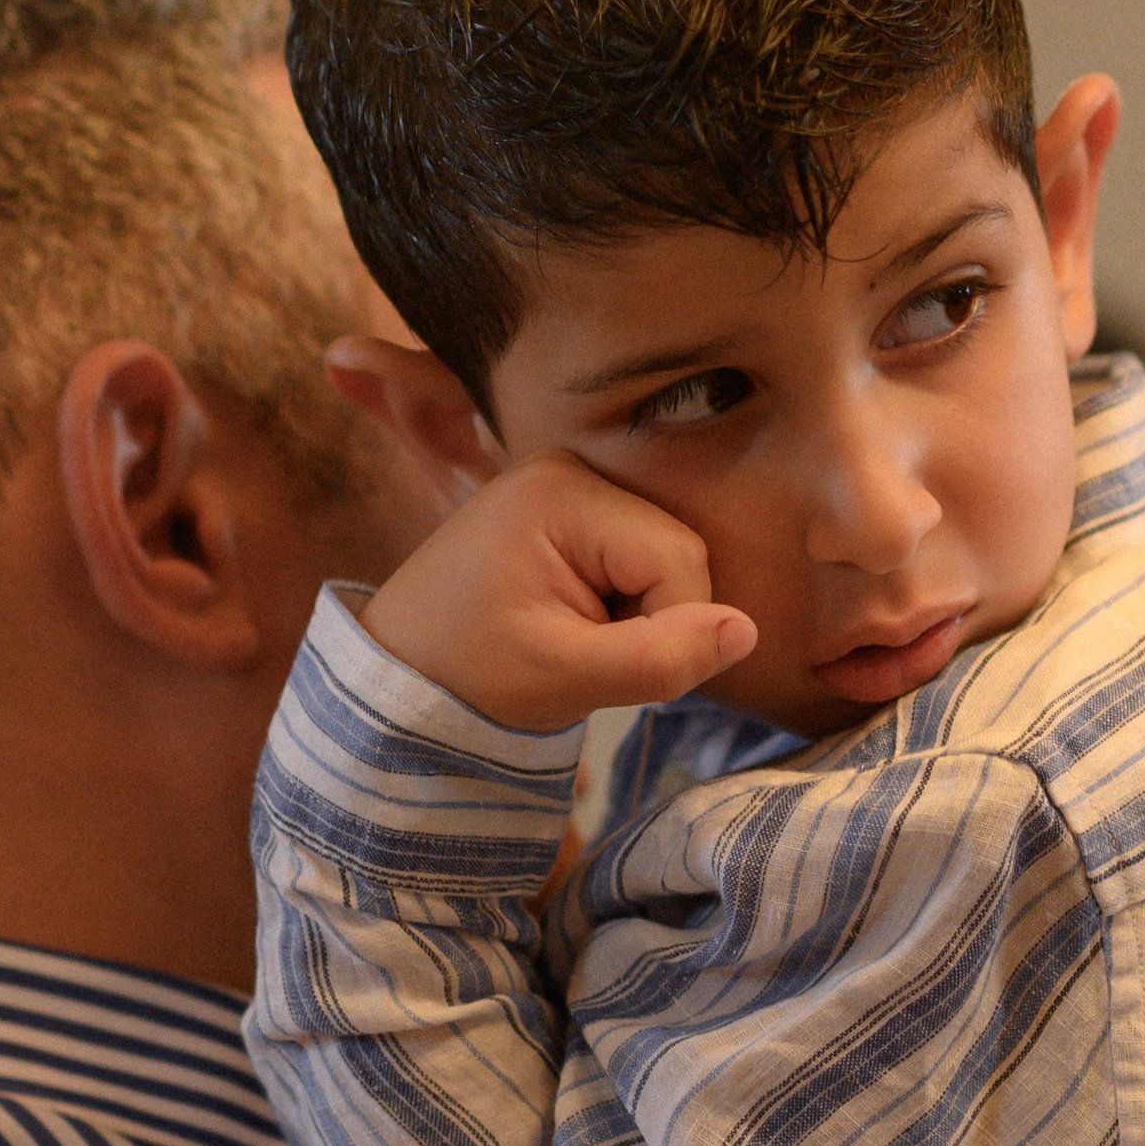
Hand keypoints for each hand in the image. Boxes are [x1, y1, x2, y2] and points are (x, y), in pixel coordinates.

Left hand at [361, 451, 757, 732]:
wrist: (397, 677)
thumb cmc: (467, 676)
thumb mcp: (563, 677)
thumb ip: (657, 658)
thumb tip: (747, 631)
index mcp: (562, 492)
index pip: (678, 559)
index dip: (668, 627)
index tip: (603, 666)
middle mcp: (567, 467)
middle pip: (673, 550)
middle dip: (650, 617)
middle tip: (582, 655)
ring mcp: (564, 483)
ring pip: (659, 556)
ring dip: (635, 612)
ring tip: (570, 639)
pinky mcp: (564, 508)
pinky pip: (631, 553)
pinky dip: (617, 601)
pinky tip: (569, 620)